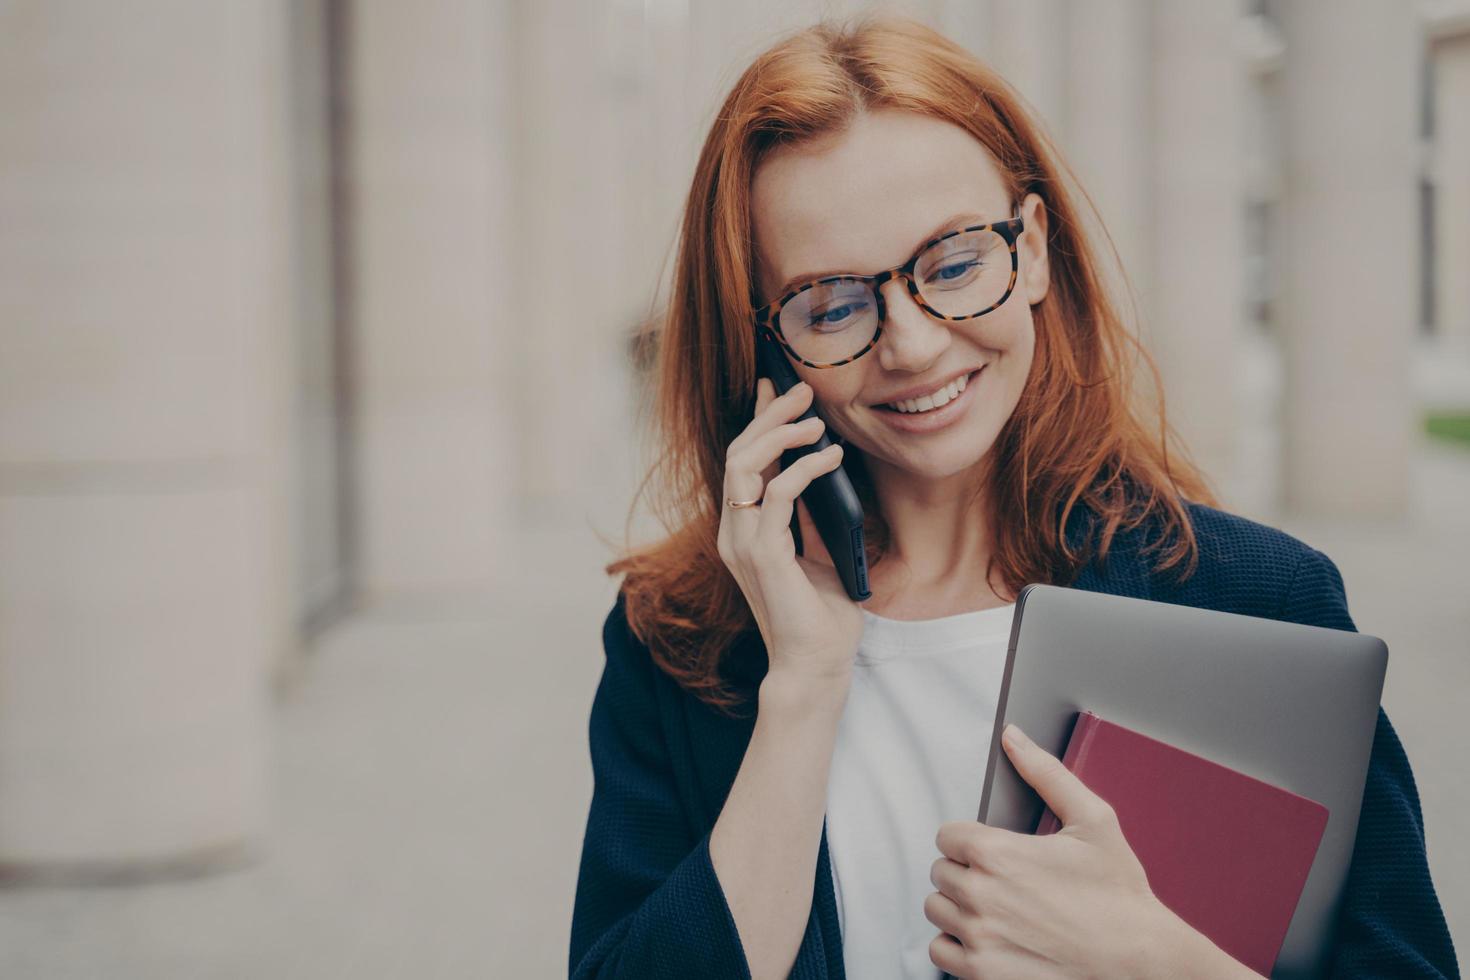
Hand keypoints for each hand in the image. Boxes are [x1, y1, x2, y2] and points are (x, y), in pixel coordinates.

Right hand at [717, 377, 863, 684]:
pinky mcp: (762, 555)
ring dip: (781, 435)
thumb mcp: (817, 551)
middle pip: (737, 454)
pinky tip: (832, 458)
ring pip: (746, 466)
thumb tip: (822, 468)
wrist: (816, 665)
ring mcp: (742, 543)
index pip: (741, 462)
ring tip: (816, 422)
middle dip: (768, 416)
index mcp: (742, 530)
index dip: (755, 420)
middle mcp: (733, 532)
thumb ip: (809, 515)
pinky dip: (805, 469)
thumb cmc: (821, 615)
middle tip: (801, 391)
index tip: (773, 386)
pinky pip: (777, 494)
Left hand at [925, 724, 1260, 978]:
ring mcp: (979, 937)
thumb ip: (1045, 773)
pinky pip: (939, 951)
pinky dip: (957, 945)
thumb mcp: (1093, 821)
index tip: (994, 851)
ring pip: (937, 909)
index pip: (947, 834)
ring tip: (997, 908)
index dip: (971, 840)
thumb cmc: (1120, 897)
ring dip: (959, 906)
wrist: (1141, 962)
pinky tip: (988, 938)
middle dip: (968, 871)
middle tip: (1003, 880)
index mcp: (998, 852)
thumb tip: (1014, 739)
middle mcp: (980, 894)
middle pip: (940, 871)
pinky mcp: (981, 973)